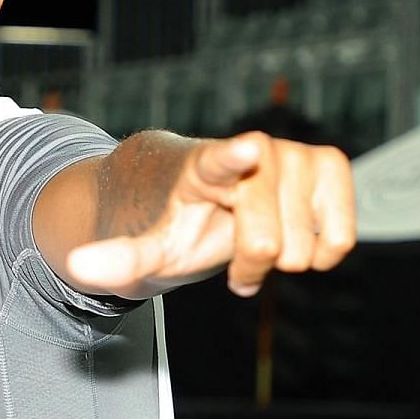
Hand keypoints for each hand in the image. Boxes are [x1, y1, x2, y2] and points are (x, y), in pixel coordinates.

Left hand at [63, 132, 354, 298]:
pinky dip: (324, 252)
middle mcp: (253, 153)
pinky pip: (342, 235)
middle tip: (227, 258)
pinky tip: (295, 245)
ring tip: (254, 245)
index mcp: (201, 166)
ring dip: (283, 261)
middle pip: (265, 241)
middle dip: (248, 265)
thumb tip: (77, 268)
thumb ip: (115, 259)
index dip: (236, 157)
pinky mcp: (327, 164)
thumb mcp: (141, 244)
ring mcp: (293, 156)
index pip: (221, 160)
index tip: (247, 150)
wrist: (192, 189)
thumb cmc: (167, 218)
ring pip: (304, 243)